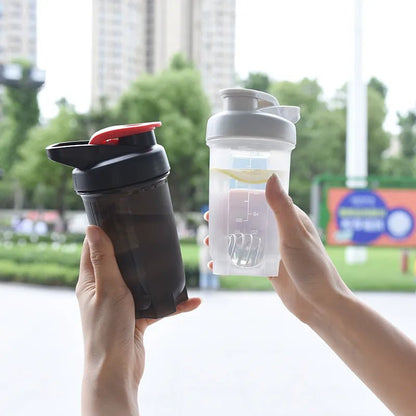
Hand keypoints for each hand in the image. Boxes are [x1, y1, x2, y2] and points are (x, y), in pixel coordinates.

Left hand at [76, 225, 200, 415]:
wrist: (118, 370)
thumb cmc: (107, 329)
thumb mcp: (108, 287)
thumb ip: (104, 259)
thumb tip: (92, 228)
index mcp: (91, 281)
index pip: (93, 249)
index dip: (103, 231)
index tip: (118, 216)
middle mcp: (104, 290)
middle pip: (119, 262)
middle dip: (134, 249)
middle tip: (150, 233)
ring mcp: (121, 304)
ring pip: (140, 282)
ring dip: (157, 276)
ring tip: (172, 262)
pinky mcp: (137, 317)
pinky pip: (156, 305)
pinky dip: (173, 304)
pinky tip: (192, 302)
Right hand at [205, 174, 351, 323]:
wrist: (320, 304)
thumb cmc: (313, 267)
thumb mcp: (294, 234)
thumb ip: (281, 207)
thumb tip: (270, 177)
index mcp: (289, 218)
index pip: (261, 200)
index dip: (240, 198)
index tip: (220, 199)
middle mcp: (281, 232)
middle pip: (250, 219)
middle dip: (228, 219)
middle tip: (209, 220)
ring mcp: (274, 250)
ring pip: (246, 239)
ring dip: (227, 239)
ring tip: (209, 241)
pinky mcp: (269, 268)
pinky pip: (246, 260)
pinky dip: (231, 260)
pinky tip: (217, 264)